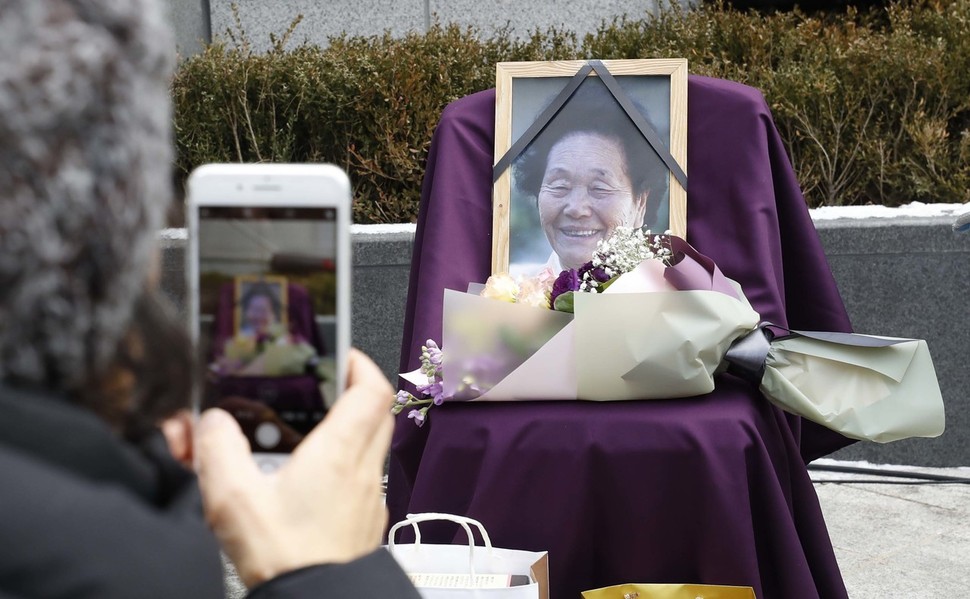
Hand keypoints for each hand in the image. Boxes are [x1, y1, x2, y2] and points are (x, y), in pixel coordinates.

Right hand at [195, 348, 393, 587]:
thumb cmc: (286, 559)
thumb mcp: (232, 498)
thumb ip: (217, 449)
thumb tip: (211, 422)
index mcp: (338, 453)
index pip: (371, 388)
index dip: (359, 363)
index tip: (341, 355)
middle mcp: (363, 471)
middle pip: (379, 412)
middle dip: (357, 392)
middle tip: (330, 387)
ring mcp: (369, 499)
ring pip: (374, 446)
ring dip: (354, 429)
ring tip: (315, 433)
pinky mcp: (366, 523)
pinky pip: (365, 479)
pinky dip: (348, 467)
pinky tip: (315, 483)